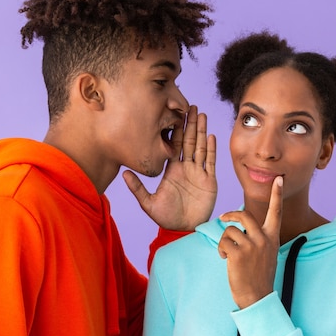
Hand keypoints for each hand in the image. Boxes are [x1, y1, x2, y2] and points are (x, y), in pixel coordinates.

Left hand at [123, 105, 216, 230]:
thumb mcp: (148, 203)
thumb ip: (137, 188)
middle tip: (191, 106)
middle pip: (188, 141)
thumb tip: (124, 173)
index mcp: (171, 170)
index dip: (175, 129)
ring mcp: (198, 173)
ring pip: (200, 147)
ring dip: (201, 131)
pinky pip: (210, 162)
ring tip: (202, 115)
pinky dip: (211, 149)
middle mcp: (185, 168)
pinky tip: (211, 136)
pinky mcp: (209, 181)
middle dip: (190, 123)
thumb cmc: (165, 217)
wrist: (182, 229)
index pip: (173, 145)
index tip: (174, 113)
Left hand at [218, 176, 282, 308]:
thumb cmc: (259, 275)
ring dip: (225, 240)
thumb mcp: (266, 253)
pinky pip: (223, 242)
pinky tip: (225, 258)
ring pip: (230, 230)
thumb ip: (259, 237)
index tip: (279, 178)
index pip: (276, 212)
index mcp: (272, 237)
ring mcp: (252, 246)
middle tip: (223, 218)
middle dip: (231, 214)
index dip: (276, 195)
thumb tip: (242, 226)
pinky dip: (221, 249)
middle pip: (245, 215)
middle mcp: (264, 239)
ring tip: (227, 252)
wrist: (257, 297)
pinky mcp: (238, 254)